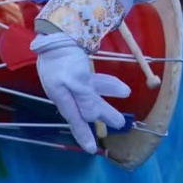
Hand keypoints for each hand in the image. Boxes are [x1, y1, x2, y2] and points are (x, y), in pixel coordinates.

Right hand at [33, 31, 128, 153]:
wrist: (56, 32)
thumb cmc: (65, 58)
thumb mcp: (76, 80)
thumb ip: (85, 99)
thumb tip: (92, 117)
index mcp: (63, 97)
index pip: (76, 120)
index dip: (84, 135)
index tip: (92, 150)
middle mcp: (65, 92)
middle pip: (86, 107)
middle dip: (104, 114)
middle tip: (120, 122)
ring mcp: (69, 80)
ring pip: (91, 91)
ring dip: (108, 91)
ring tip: (126, 91)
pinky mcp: (73, 69)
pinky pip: (91, 80)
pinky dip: (102, 83)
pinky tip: (114, 84)